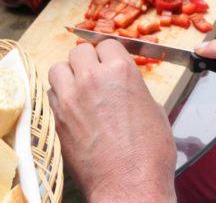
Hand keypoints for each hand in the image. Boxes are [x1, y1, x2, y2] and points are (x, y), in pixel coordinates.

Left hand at [48, 40, 176, 202]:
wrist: (129, 183)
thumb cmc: (149, 150)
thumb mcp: (154, 108)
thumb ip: (135, 88)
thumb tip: (126, 86)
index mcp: (121, 71)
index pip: (107, 43)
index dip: (110, 53)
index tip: (110, 61)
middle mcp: (93, 78)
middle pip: (79, 50)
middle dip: (89, 59)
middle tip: (96, 73)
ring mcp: (71, 97)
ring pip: (59, 68)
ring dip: (69, 74)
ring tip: (80, 87)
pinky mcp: (57, 118)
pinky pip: (50, 93)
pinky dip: (60, 95)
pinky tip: (72, 106)